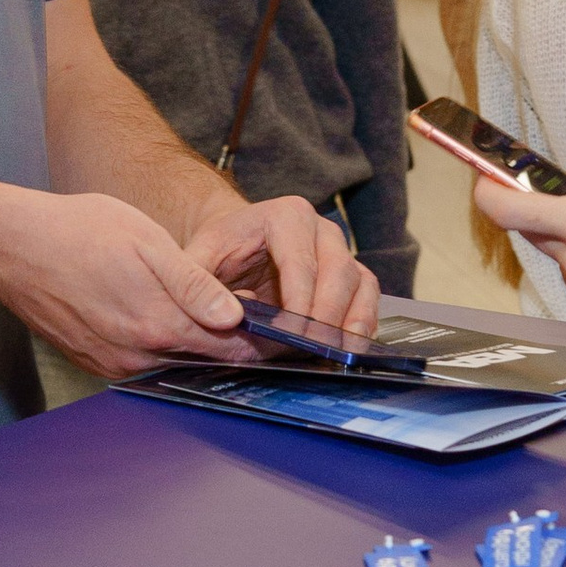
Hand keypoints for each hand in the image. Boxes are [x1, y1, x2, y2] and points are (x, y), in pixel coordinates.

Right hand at [0, 186, 247, 376]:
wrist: (10, 247)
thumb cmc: (79, 231)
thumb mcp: (146, 242)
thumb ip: (193, 285)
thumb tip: (235, 316)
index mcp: (156, 325)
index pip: (227, 347)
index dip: (263, 343)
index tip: (291, 339)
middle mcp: (135, 356)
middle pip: (203, 361)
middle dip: (237, 350)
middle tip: (271, 335)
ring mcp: (112, 363)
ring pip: (174, 364)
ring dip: (201, 350)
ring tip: (228, 328)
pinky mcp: (94, 362)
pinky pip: (143, 364)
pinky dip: (166, 350)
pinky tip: (176, 326)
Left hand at [182, 187, 378, 334]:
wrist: (237, 242)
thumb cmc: (220, 250)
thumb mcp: (197, 259)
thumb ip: (197, 284)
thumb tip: (226, 318)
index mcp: (286, 216)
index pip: (300, 259)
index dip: (300, 297)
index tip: (292, 330)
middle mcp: (321, 229)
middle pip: (338, 269)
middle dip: (328, 311)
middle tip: (315, 345)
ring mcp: (340, 250)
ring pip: (360, 281)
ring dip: (353, 318)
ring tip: (341, 350)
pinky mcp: (351, 273)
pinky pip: (368, 295)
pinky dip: (363, 321)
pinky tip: (350, 346)